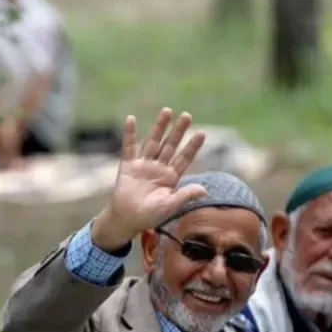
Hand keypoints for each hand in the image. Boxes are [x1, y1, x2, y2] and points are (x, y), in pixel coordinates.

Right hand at [89, 108, 207, 251]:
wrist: (126, 220)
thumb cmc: (149, 216)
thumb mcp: (169, 206)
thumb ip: (185, 196)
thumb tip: (205, 190)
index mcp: (170, 177)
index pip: (184, 158)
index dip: (192, 147)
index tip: (201, 134)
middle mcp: (158, 168)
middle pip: (170, 146)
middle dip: (178, 131)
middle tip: (187, 116)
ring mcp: (143, 165)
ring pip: (153, 142)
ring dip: (159, 127)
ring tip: (167, 111)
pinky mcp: (128, 166)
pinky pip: (128, 147)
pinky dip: (129, 134)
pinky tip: (131, 119)